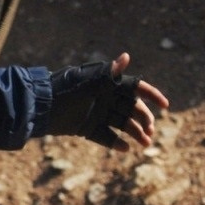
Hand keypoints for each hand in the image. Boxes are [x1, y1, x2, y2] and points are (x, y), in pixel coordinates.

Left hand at [46, 53, 168, 150]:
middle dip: (144, 119)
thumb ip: (109, 74)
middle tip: (150, 131)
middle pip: (132, 109)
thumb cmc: (64, 90)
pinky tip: (124, 148)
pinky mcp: (87, 128)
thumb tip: (126, 56)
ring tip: (144, 144)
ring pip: (122, 124)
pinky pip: (105, 137)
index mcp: (108, 85)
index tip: (165, 105)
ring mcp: (97, 114)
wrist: (40, 106)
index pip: (135, 88)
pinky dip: (114, 143)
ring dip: (134, 133)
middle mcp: (105, 99)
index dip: (151, 95)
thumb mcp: (88, 83)